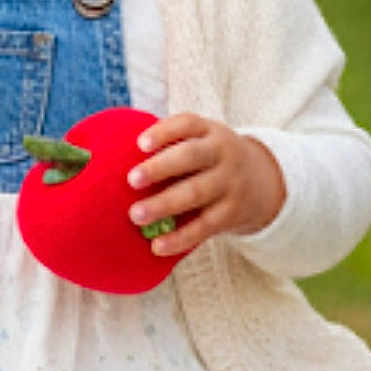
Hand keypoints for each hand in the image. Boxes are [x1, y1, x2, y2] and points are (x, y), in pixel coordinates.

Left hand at [125, 112, 286, 256]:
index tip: (140, 143)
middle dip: (160, 168)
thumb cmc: (209, 157)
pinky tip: (157, 246)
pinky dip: (180, 238)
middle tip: (131, 180)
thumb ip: (168, 142)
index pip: (187, 125)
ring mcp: (229, 184)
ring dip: (164, 205)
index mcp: (209, 131)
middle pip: (191, 157)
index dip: (163, 132)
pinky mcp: (231, 213)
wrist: (263, 180)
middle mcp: (222, 154)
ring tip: (135, 215)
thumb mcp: (201, 139)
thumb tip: (107, 151)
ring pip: (195, 193)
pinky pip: (204, 226)